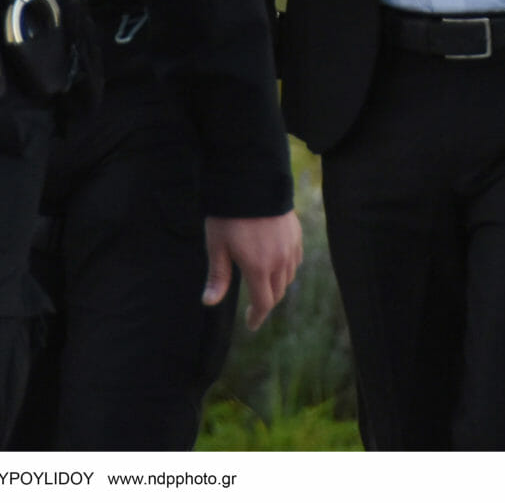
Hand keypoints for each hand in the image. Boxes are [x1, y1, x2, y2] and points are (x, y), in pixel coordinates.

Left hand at [203, 210, 302, 330]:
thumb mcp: (217, 246)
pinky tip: (277, 264)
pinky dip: (287, 269)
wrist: (252, 181)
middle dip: (266, 303)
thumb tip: (209, 302)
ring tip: (264, 285)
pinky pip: (295, 260)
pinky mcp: (295, 234)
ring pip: (288, 277)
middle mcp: (279, 261)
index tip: (251, 324)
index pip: (263, 303)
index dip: (257, 317)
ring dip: (276, 286)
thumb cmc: (230, 215)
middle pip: (277, 293)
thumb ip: (218, 276)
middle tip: (255, 307)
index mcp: (258, 268)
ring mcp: (290, 247)